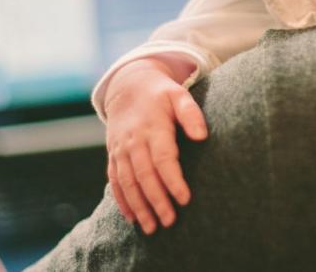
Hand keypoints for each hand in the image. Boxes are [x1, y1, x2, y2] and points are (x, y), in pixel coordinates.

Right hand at [104, 57, 207, 233]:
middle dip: (156, 200)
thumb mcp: (179, 95)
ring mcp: (120, 149)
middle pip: (144, 175)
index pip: (163, 158)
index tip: (185, 199)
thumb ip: (191, 114)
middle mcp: (134, 141)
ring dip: (139, 206)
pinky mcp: (113, 155)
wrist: (127, 86)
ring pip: (127, 182)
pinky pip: (115, 181)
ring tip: (151, 228)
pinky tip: (132, 218)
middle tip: (169, 221)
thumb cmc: (161, 94)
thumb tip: (202, 135)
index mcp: (153, 127)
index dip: (173, 180)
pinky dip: (122, 200)